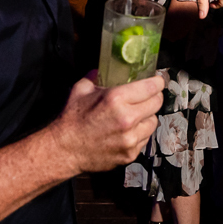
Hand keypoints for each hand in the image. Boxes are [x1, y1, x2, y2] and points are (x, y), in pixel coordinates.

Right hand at [49, 73, 163, 173]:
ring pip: (153, 122)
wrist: (65, 150)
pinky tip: (128, 130)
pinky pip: (144, 139)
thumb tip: (102, 69)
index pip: (151, 87)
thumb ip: (95, 77)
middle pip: (157, 103)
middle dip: (154, 97)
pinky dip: (140, 133)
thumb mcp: (81, 90)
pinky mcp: (130, 153)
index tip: (158, 80)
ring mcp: (130, 138)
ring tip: (137, 114)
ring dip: (147, 116)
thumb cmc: (72, 119)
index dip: (157, 82)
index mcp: (116, 99)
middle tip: (149, 95)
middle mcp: (127, 119)